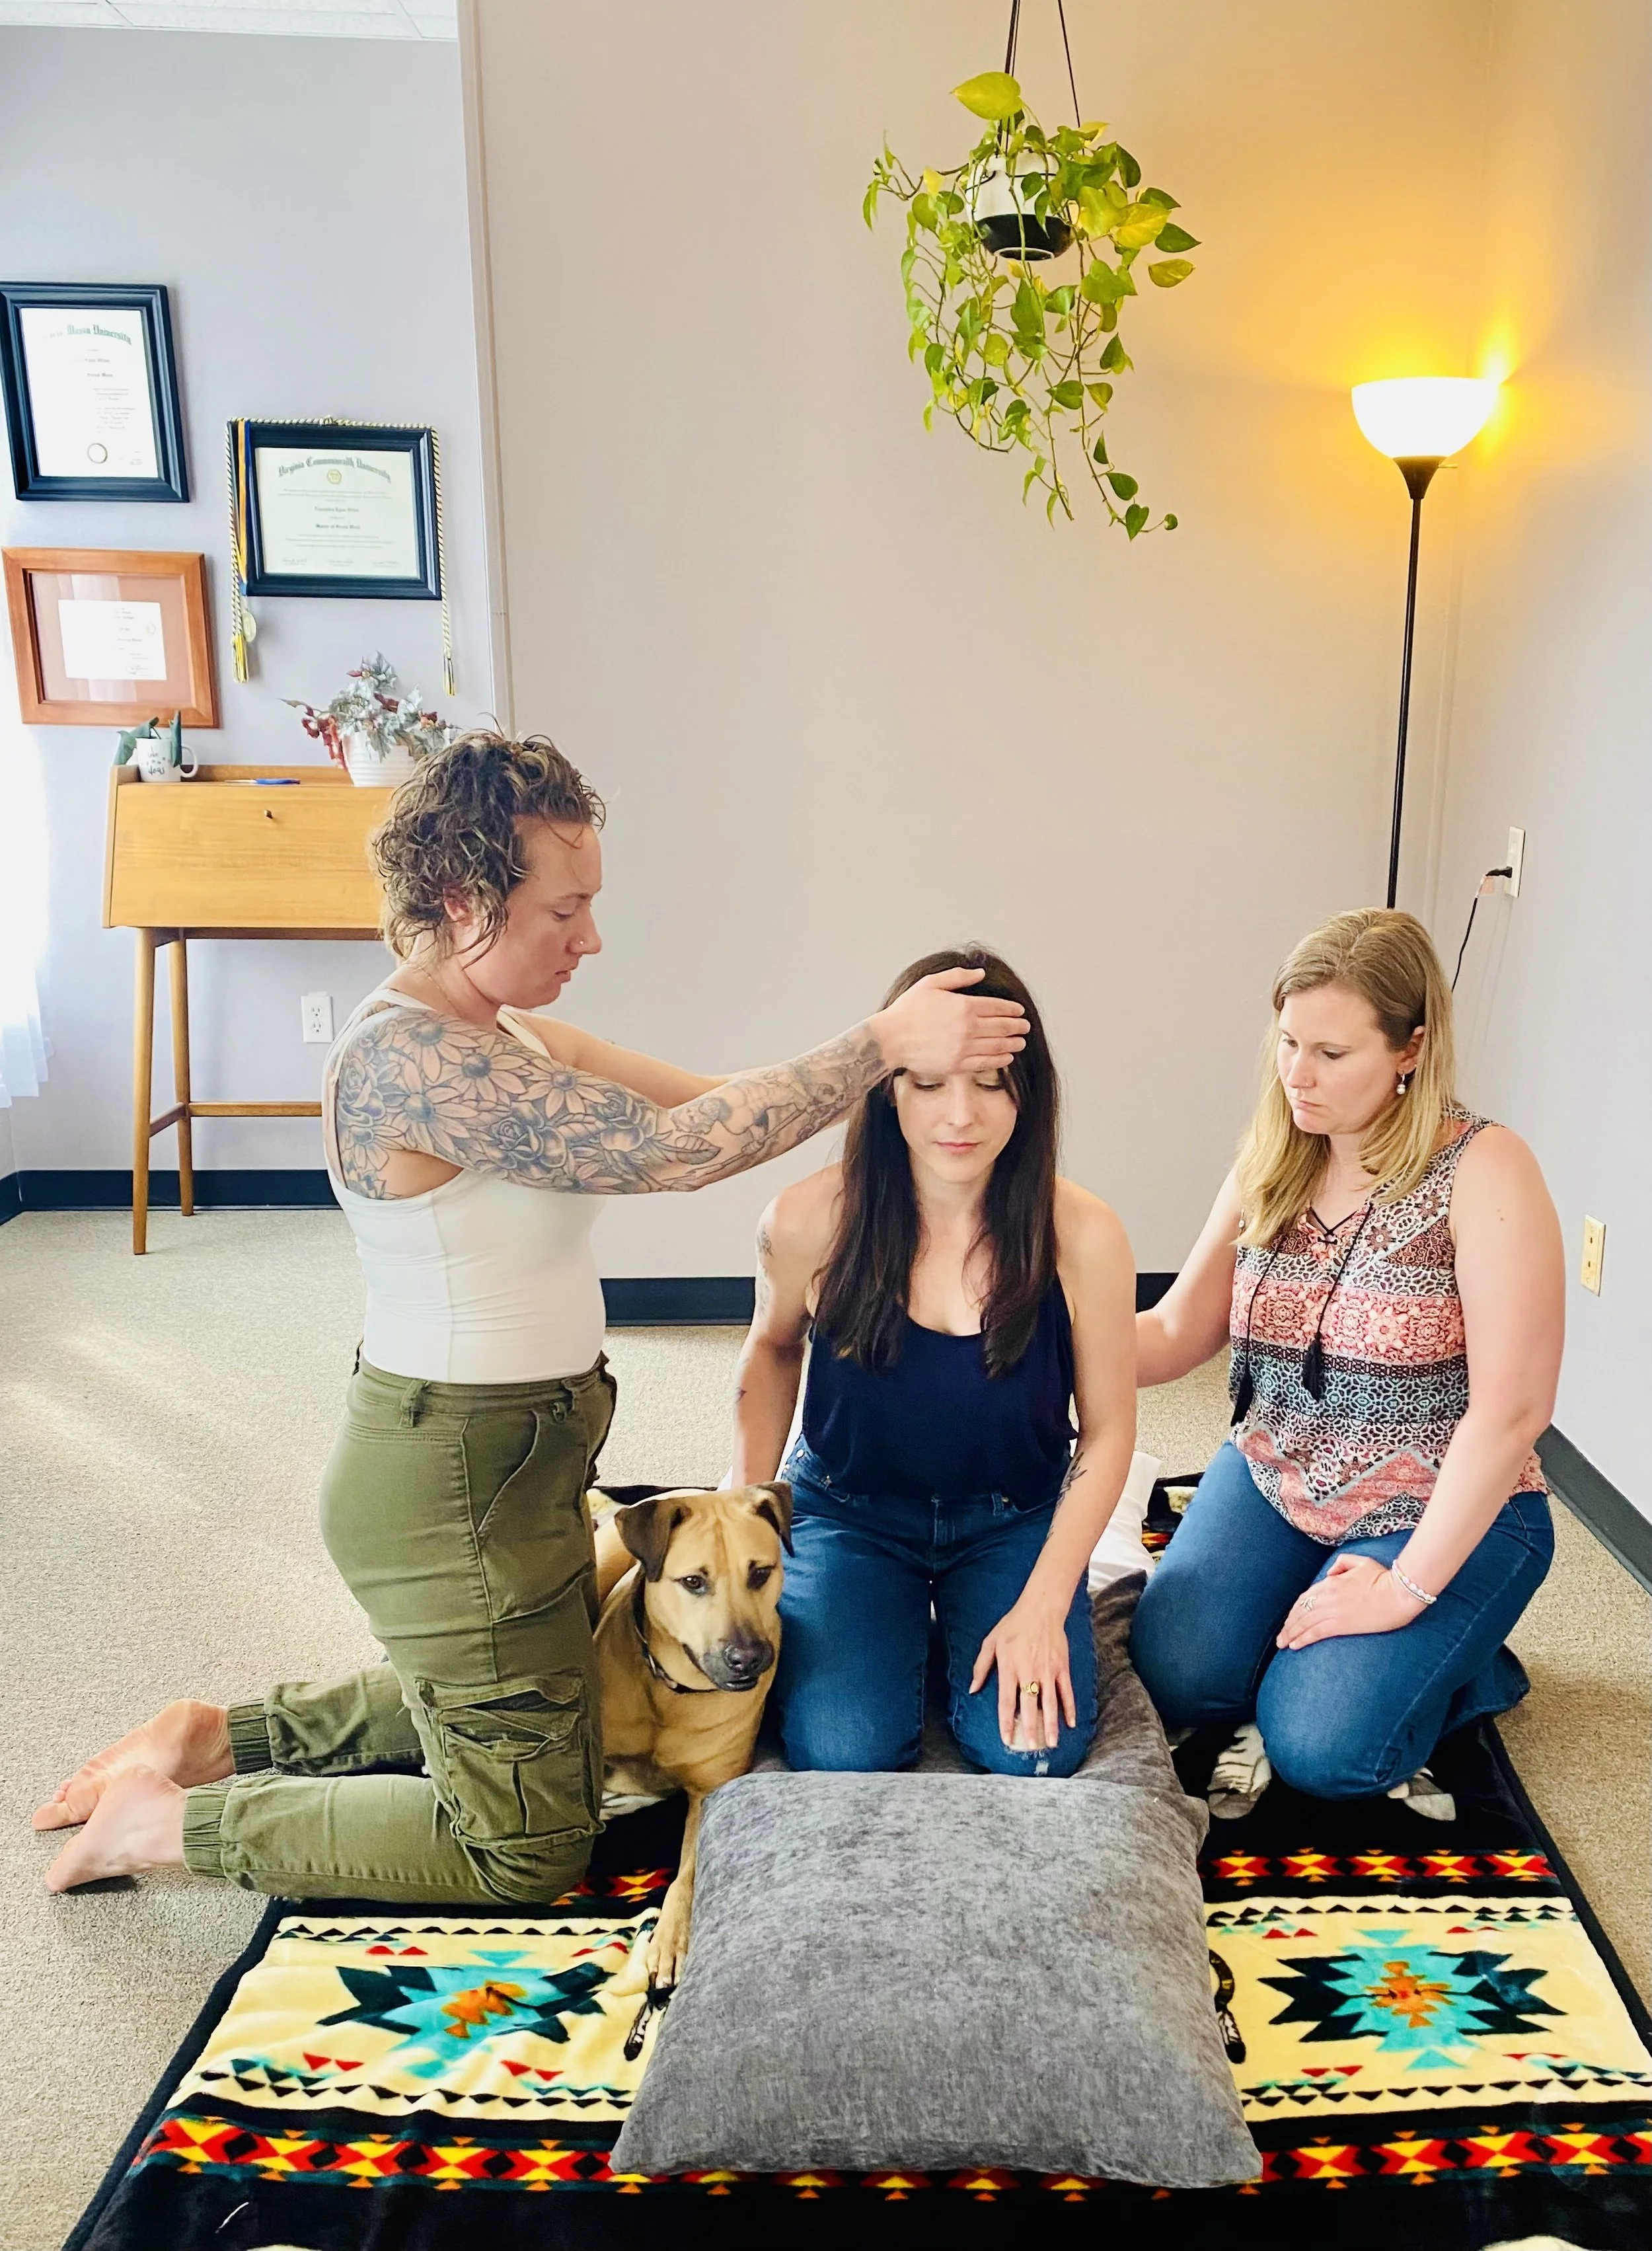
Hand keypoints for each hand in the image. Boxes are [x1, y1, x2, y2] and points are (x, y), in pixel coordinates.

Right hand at [870, 969, 1028, 1078]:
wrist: (891, 1039)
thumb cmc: (908, 1010)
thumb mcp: (931, 984)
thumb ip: (958, 977)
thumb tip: (980, 974)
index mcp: (963, 1006)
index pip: (997, 1007)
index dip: (1012, 1009)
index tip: (1020, 1011)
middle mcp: (967, 1028)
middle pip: (1002, 1027)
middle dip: (1017, 1026)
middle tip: (1025, 1026)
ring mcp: (963, 1048)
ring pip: (998, 1046)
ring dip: (1013, 1043)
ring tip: (1021, 1042)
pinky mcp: (957, 1064)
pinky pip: (986, 1063)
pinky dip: (1000, 1060)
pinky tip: (1007, 1057)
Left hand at [969, 1593, 1074, 1752]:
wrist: (1040, 1609)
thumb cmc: (1013, 1625)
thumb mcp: (990, 1642)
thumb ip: (981, 1667)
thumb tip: (972, 1689)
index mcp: (1009, 1668)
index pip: (1006, 1702)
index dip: (1006, 1722)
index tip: (1007, 1739)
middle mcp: (1028, 1672)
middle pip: (1029, 1706)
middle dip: (1030, 1729)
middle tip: (1031, 1747)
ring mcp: (1047, 1671)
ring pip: (1050, 1703)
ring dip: (1051, 1725)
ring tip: (1051, 1743)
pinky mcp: (1061, 1667)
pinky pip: (1066, 1691)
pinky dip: (1069, 1708)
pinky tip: (1071, 1723)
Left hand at [1277, 1554, 1424, 1649]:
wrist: (1398, 1593)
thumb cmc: (1384, 1577)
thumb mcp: (1360, 1562)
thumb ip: (1341, 1563)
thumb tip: (1330, 1574)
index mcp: (1331, 1582)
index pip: (1306, 1597)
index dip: (1295, 1610)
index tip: (1290, 1619)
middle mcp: (1327, 1596)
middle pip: (1301, 1611)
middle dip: (1289, 1624)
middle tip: (1281, 1636)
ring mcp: (1333, 1611)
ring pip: (1304, 1623)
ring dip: (1291, 1634)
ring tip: (1283, 1643)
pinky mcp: (1342, 1625)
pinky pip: (1316, 1632)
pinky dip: (1303, 1638)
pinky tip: (1294, 1645)